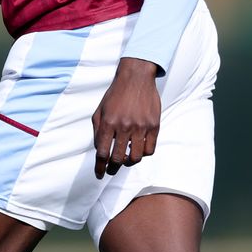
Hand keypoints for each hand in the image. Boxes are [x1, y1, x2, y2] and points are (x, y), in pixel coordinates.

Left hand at [92, 58, 161, 177]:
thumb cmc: (116, 94)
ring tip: (127, 159)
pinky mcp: (154, 125)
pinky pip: (150, 149)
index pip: (102, 153)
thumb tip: (99, 150)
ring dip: (129, 162)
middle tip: (112, 170)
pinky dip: (144, 154)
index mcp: (108, 123)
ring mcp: (141, 126)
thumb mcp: (100, 110)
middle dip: (113, 168)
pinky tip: (139, 149)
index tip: (99, 174)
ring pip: (136, 157)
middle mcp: (124, 126)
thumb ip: (97, 130)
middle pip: (118, 158)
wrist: (136, 77)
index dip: (100, 167)